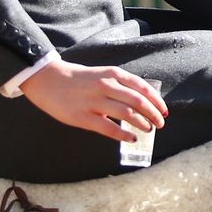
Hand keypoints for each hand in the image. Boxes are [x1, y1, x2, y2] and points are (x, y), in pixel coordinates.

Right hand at [18, 59, 166, 141]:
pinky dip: (124, 135)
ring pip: (127, 114)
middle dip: (153, 114)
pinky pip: (109, 128)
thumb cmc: (78, 79)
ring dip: (142, 124)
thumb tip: (141, 101)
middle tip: (160, 123)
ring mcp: (94, 102)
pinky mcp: (83, 117)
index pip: (142, 88)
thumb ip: (119, 84)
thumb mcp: (101, 74)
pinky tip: (131, 138)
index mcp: (112, 74)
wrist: (48, 80)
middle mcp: (106, 86)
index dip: (156, 101)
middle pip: (138, 102)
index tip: (164, 110)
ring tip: (148, 130)